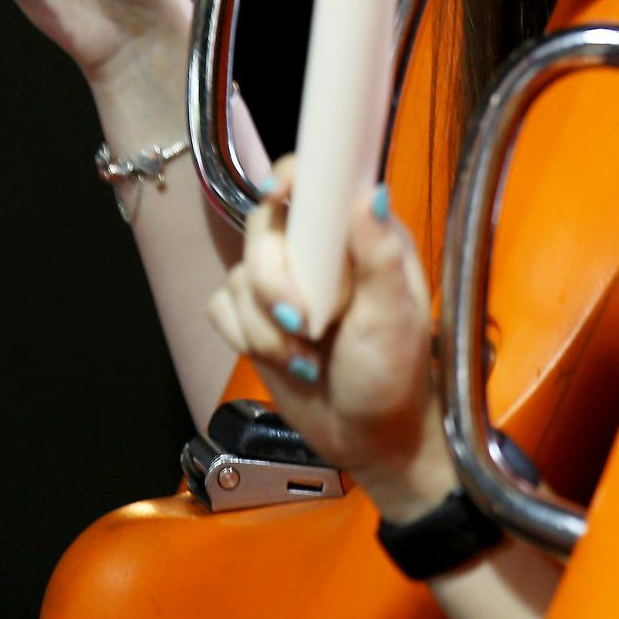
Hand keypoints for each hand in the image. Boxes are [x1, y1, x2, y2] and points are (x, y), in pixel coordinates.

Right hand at [205, 156, 450, 514]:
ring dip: (266, 325)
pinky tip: (289, 362)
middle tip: (304, 321)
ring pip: (239, 275)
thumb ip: (379, 255)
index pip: (315, 182)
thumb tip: (370, 192)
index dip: (289, 180)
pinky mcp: (257, 319)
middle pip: (262, 228)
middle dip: (273, 280)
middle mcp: (319, 251)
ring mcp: (285, 284)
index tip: (276, 194)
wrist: (371, 438)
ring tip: (308, 356)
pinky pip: (223, 308)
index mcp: (359, 236)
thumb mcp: (394, 318)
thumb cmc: (395, 375)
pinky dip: (248, 338)